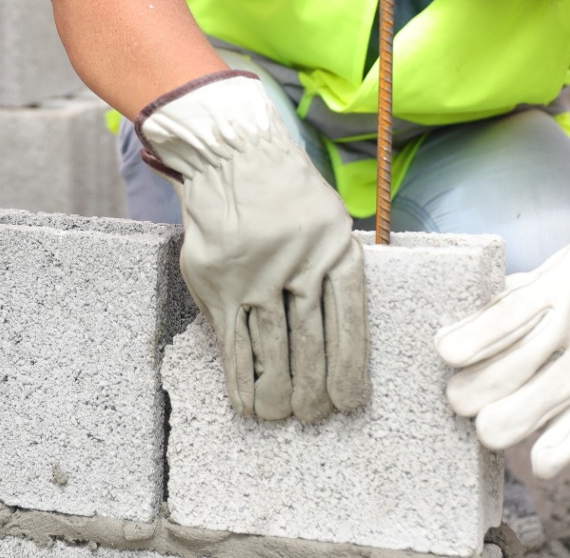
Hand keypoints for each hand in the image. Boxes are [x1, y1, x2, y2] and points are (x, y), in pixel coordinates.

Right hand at [138, 71, 369, 422]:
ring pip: (271, 347)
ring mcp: (256, 274)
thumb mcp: (327, 218)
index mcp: (335, 247)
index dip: (349, 367)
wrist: (231, 153)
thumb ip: (332, 268)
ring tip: (280, 416)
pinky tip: (246, 401)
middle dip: (312, 387)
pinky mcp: (220, 283)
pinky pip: (233, 341)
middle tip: (314, 417)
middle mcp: (299, 262)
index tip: (349, 403)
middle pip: (310, 340)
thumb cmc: (282, 190)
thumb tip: (337, 335)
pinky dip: (239, 377)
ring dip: (277, 390)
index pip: (349, 320)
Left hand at [434, 203, 569, 479]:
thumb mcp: (543, 273)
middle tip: (457, 395)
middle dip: (472, 390)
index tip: (444, 352)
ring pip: (536, 406)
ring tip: (482, 420)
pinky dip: (553, 453)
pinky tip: (534, 460)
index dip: (472, 339)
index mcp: (556, 290)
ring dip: (497, 422)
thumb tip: (453, 333)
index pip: (507, 318)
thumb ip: (504, 300)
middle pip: (512, 369)